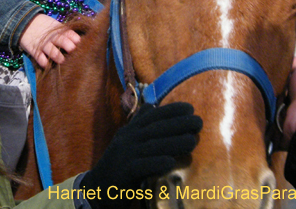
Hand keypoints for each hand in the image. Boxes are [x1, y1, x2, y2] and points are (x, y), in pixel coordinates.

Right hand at [19, 13, 80, 67]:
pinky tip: (48, 65)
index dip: (75, 39)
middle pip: (63, 41)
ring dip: (59, 57)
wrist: (24, 22)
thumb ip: (65, 32)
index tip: (80, 43)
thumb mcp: (54, 25)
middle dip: (70, 47)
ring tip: (62, 60)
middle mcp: (52, 37)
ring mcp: (43, 44)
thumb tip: (79, 40)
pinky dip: (45, 63)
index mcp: (58, 30)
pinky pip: (40, 59)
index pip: (69, 33)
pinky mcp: (34, 50)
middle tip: (74, 52)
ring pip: (53, 52)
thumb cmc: (43, 25)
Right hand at [80, 102, 201, 208]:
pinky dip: (155, 163)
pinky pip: (141, 166)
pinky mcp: (123, 172)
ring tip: (192, 141)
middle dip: (178, 124)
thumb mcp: (127, 140)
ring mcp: (124, 154)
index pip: (152, 116)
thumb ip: (139, 124)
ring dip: (173, 143)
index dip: (171, 110)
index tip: (190, 108)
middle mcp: (127, 139)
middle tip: (199, 122)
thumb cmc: (119, 163)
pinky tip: (170, 163)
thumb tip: (152, 106)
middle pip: (155, 129)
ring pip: (152, 146)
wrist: (97, 188)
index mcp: (130, 130)